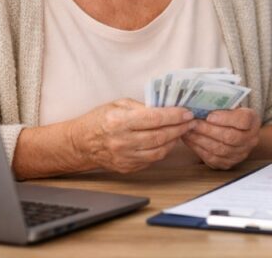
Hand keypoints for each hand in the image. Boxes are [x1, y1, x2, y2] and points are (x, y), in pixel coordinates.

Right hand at [70, 98, 194, 173]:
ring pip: (159, 151)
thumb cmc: (98, 120)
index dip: (174, 116)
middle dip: (180, 128)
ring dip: (175, 140)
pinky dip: (164, 150)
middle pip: (160, 136)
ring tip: (182, 131)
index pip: (154, 119)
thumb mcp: (118, 104)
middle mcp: (122, 141)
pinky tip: (169, 141)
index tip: (187, 112)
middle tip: (191, 121)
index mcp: (120, 122)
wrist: (80, 143)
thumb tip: (165, 108)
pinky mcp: (127, 167)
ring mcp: (125, 157)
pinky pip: (152, 160)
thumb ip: (142, 106)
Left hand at [182, 108, 260, 169]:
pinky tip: (190, 140)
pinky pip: (213, 159)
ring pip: (220, 149)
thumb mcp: (231, 106)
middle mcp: (250, 140)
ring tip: (188, 131)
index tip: (209, 115)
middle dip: (208, 130)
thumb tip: (200, 105)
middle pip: (230, 137)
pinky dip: (199, 149)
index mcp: (253, 121)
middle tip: (192, 123)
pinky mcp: (229, 163)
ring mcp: (241, 154)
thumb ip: (220, 106)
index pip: (243, 120)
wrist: (238, 132)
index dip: (225, 118)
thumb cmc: (231, 115)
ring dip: (201, 140)